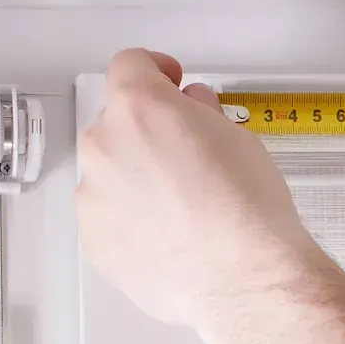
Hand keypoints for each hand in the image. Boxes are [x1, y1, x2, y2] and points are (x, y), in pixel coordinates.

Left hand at [77, 50, 334, 343]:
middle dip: (150, 133)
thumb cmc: (251, 210)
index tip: (172, 82)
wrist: (246, 278)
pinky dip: (134, 221)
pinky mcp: (94, 240)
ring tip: (186, 211)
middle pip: (119, 122)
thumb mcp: (241, 140)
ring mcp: (94, 196)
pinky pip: (109, 218)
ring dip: (139, 179)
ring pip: (111, 173)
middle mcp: (105, 145)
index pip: (131, 65)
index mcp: (141, 109)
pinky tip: (174, 239)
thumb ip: (203, 114)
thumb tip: (192, 110)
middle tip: (192, 161)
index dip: (156, 71)